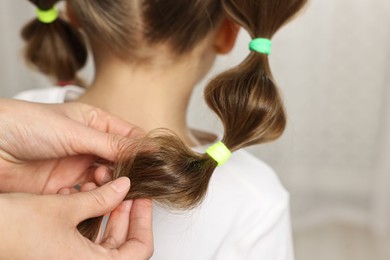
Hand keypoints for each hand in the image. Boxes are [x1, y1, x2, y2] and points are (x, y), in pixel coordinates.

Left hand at [0, 99, 142, 192]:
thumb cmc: (27, 125)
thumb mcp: (76, 131)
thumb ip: (112, 144)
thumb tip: (146, 149)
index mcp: (95, 123)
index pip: (129, 136)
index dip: (143, 148)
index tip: (154, 160)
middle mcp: (89, 145)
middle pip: (121, 160)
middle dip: (127, 169)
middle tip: (129, 176)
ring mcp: (78, 166)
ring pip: (108, 180)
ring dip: (110, 184)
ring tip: (102, 181)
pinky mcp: (65, 187)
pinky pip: (89, 195)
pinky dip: (92, 196)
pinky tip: (86, 192)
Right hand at [0, 177, 153, 259]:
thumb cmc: (11, 230)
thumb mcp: (65, 208)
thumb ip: (101, 199)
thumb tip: (124, 188)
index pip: (139, 250)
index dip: (144, 222)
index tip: (142, 200)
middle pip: (122, 246)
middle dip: (125, 214)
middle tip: (127, 191)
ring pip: (103, 242)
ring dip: (106, 215)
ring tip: (105, 190)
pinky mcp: (59, 257)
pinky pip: (85, 242)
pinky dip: (88, 221)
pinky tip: (81, 199)